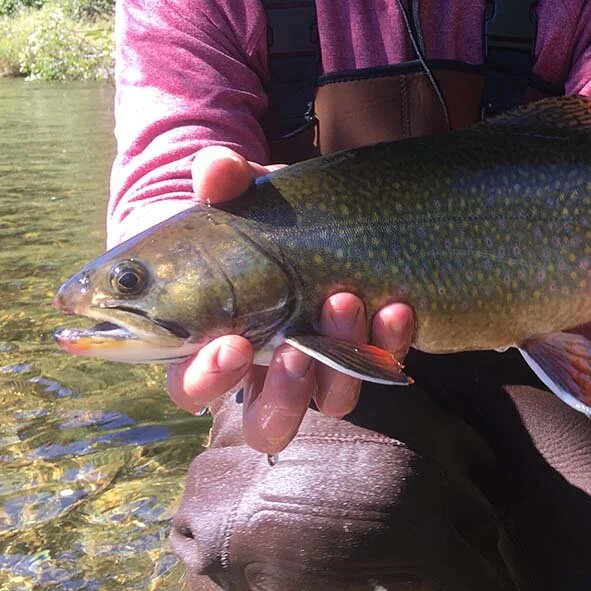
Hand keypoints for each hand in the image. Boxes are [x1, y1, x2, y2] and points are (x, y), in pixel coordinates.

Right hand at [164, 146, 414, 453]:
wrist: (299, 214)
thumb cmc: (246, 216)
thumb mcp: (237, 192)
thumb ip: (221, 179)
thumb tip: (216, 169)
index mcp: (210, 344)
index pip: (193, 386)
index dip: (208, 377)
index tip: (232, 345)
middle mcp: (264, 371)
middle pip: (268, 421)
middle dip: (284, 393)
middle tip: (293, 350)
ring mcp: (319, 366)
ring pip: (330, 400)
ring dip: (341, 366)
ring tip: (346, 303)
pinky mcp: (365, 351)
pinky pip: (380, 363)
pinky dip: (389, 341)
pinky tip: (398, 306)